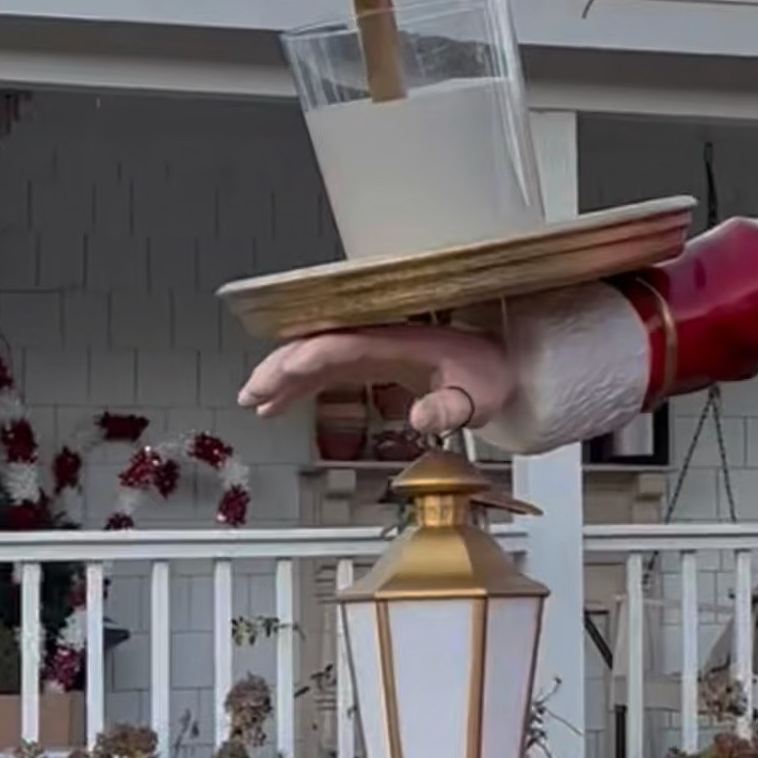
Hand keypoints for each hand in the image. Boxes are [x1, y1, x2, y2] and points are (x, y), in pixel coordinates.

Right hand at [237, 319, 519, 440]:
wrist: (505, 367)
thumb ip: (450, 407)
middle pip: (320, 345)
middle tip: (252, 392)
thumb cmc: (492, 378)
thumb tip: (422, 417)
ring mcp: (373, 350)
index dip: (314, 356)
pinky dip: (299, 385)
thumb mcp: (478, 397)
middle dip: (282, 366)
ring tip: (253, 400)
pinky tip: (277, 405)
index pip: (347, 344)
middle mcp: (381, 340)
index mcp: (402, 341)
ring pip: (316, 357)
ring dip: (282, 377)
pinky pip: (327, 369)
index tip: (286, 371)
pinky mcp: (371, 362)